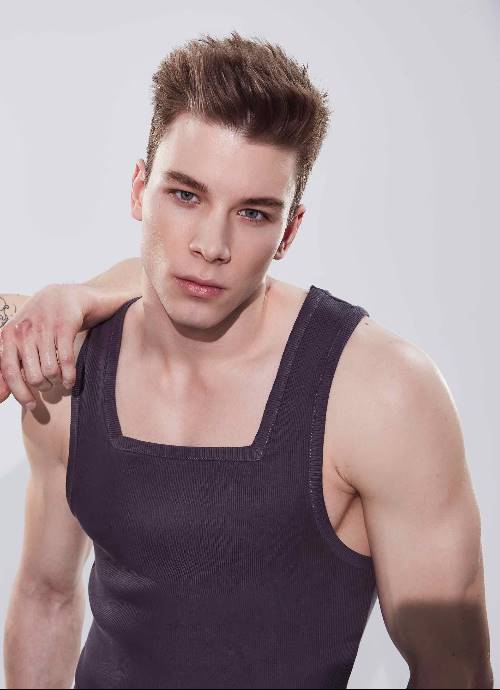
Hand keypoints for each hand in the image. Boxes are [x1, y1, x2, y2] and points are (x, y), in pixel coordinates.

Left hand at [0, 283, 94, 408]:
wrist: (69, 295)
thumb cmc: (43, 322)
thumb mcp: (20, 340)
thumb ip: (8, 365)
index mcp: (9, 333)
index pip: (9, 370)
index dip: (18, 392)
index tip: (30, 406)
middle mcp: (24, 329)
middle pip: (31, 375)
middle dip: (42, 386)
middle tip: (48, 385)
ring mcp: (45, 327)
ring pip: (49, 370)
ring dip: (56, 381)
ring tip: (60, 379)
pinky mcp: (65, 326)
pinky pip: (66, 361)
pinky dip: (69, 376)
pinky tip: (70, 380)